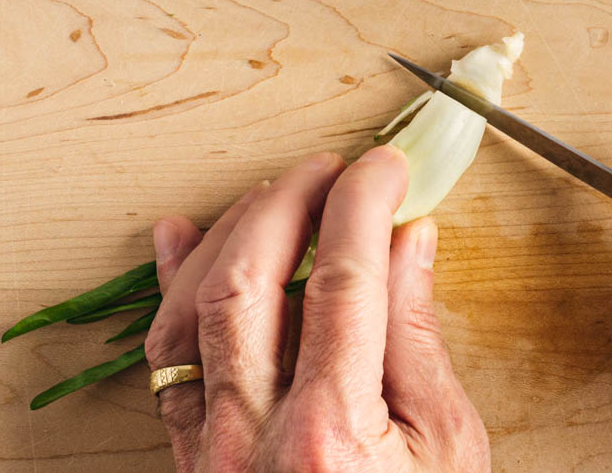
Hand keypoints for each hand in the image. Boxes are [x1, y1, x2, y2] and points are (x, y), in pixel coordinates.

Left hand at [144, 148, 488, 471]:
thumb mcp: (449, 447)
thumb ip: (420, 338)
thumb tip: (410, 243)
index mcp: (332, 432)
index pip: (341, 278)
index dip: (364, 203)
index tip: (386, 167)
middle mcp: (254, 437)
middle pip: (249, 279)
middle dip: (290, 201)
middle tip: (332, 168)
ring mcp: (211, 451)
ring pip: (191, 310)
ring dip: (232, 233)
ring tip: (277, 193)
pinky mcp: (193, 459)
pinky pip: (162, 360)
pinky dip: (169, 290)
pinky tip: (183, 242)